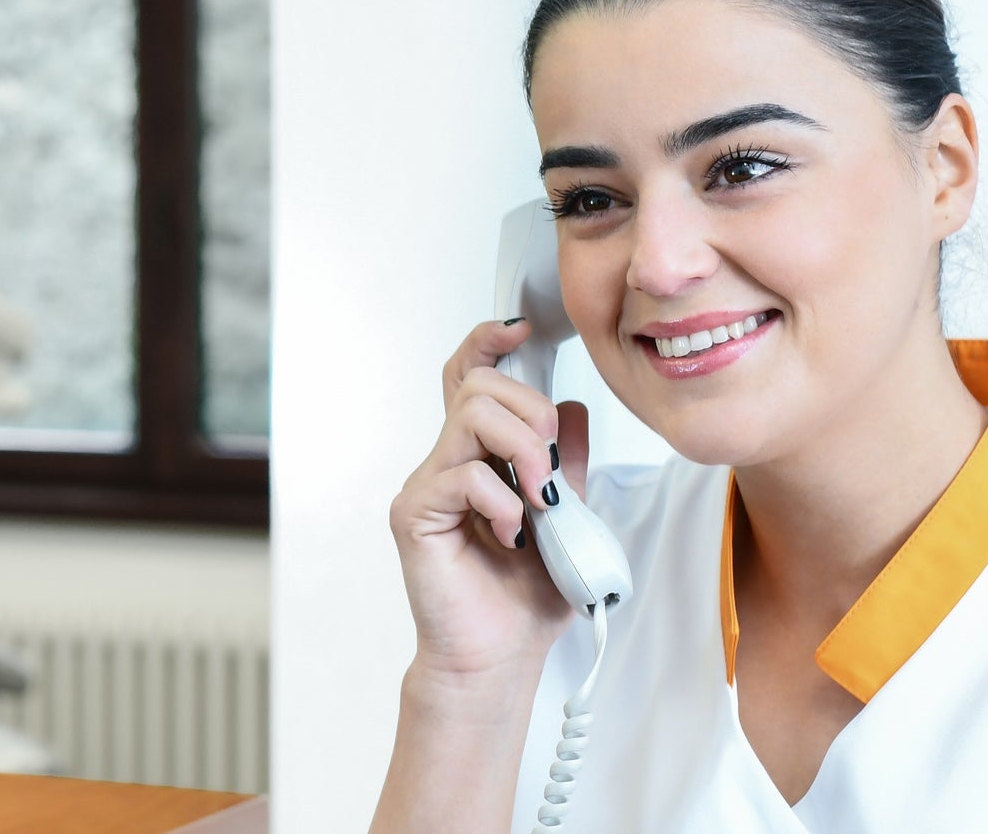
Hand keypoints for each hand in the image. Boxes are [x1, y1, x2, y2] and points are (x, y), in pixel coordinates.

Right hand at [388, 317, 593, 679]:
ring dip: (523, 451)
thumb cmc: (526, 597)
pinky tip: (512, 535)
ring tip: (540, 501)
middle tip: (550, 469)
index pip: (469, 376)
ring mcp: (427, 485)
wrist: (500, 658)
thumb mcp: (569, 517)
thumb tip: (572, 408)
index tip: (524, 330)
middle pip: (479, 384)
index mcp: (479, 455)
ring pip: (472, 415)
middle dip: (530, 411)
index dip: (489, 341)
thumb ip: (565, 462)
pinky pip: (464, 474)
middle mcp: (447, 461)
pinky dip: (503, 501)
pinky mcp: (415, 514)